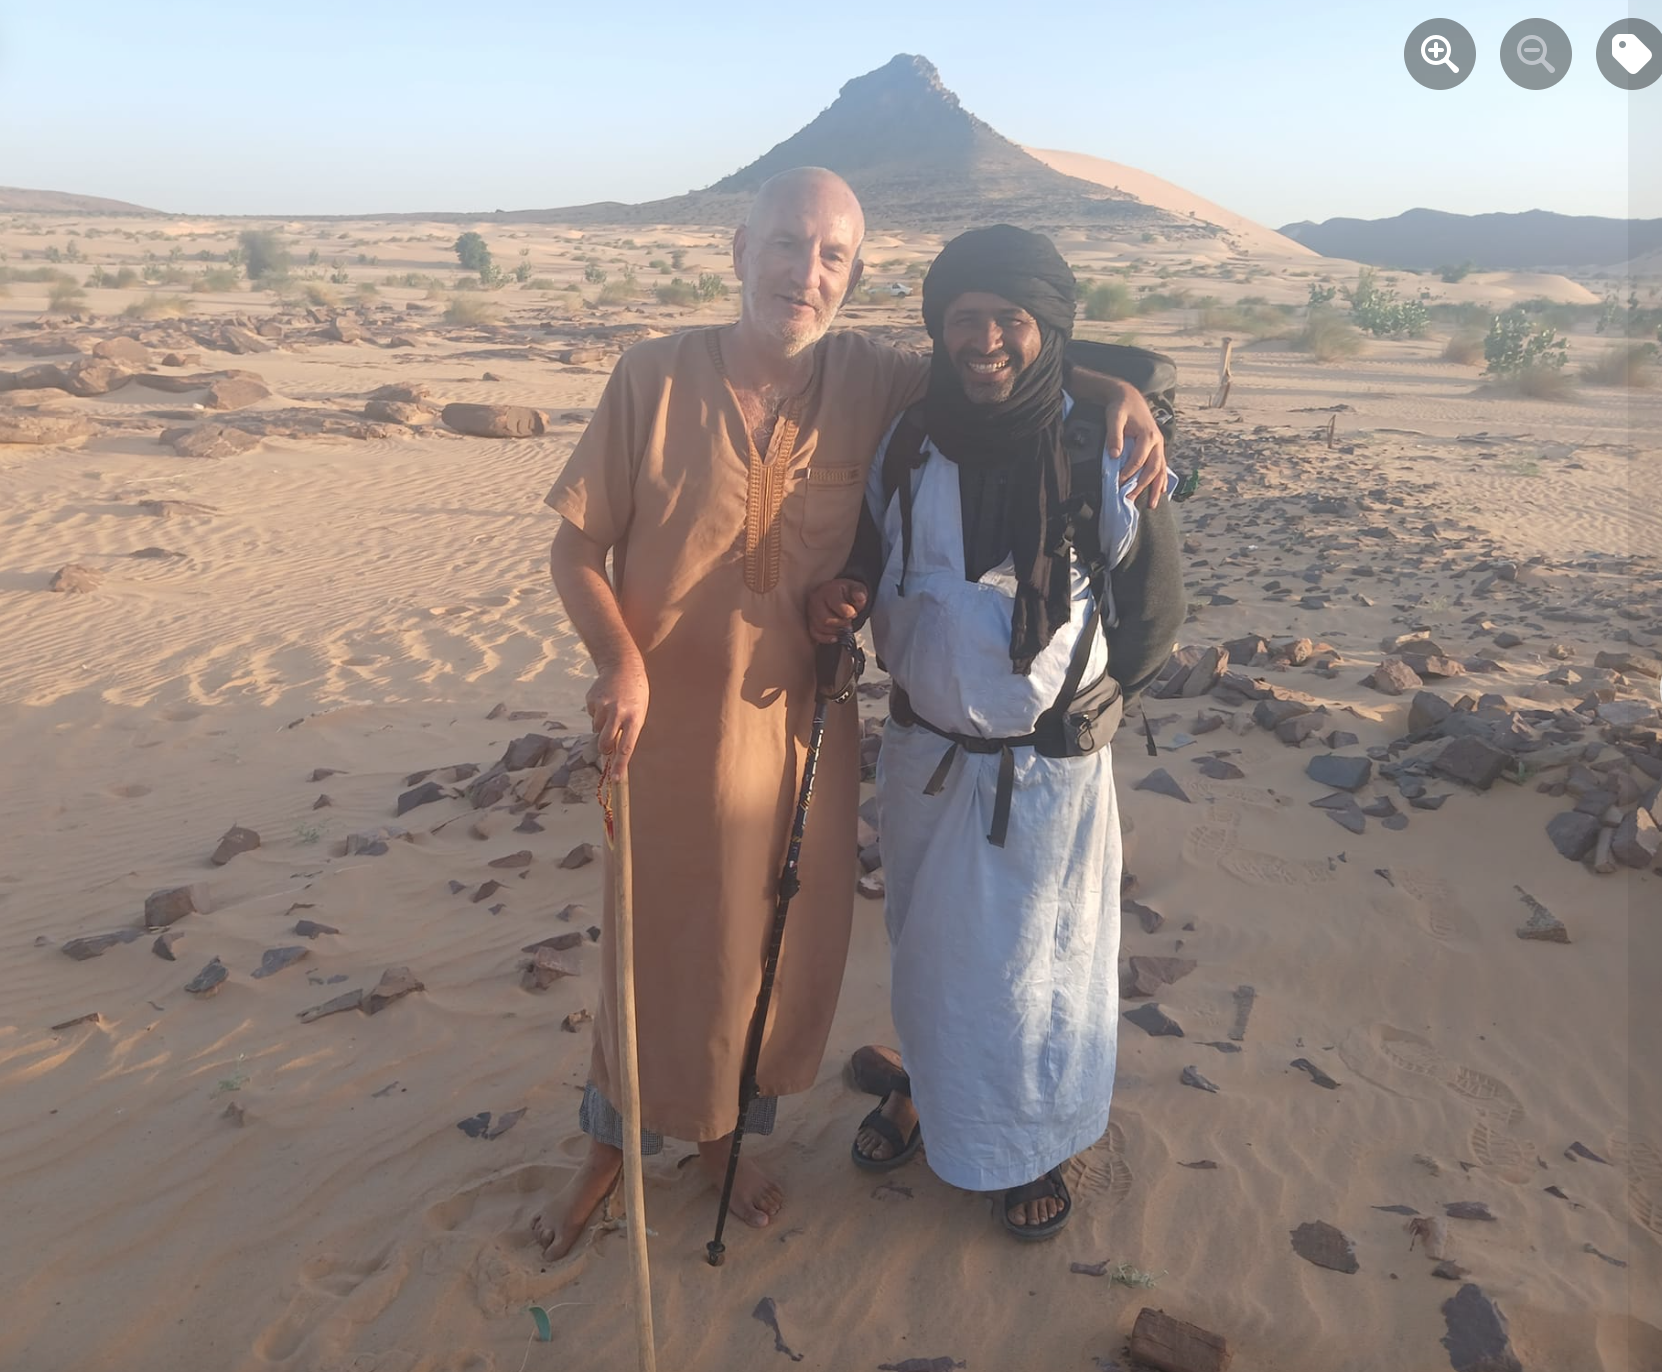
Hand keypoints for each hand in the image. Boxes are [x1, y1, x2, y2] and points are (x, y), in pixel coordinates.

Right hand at [586, 660, 648, 774]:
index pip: (626, 747)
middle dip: (604, 748)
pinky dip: (597, 712)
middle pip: (605, 743)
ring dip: (602, 725)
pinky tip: (605, 700)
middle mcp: (618, 713)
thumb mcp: (639, 712)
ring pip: (596, 729)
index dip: (620, 765)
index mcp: (634, 718)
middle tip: (607, 745)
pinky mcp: (592, 700)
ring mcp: (603, 706)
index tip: (615, 780)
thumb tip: (614, 752)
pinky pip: (592, 715)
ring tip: (612, 710)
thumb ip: (628, 730)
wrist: (623, 667)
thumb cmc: (635, 695)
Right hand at [807, 578, 867, 643]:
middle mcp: (816, 600)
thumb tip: (860, 597)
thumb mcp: (856, 588)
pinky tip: (835, 637)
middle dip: (841, 624)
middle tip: (848, 622)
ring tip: (843, 626)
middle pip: (826, 620)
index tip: (854, 614)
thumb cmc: (846, 592)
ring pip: (821, 628)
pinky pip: (815, 634)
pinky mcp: (810, 621)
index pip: (837, 606)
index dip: (849, 614)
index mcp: (829, 590)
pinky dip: (826, 638)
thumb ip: (859, 592)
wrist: (837, 594)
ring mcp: (811, 611)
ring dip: (835, 631)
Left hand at [1103, 381, 1167, 507]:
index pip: (1139, 460)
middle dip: (1142, 486)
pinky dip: (1161, 480)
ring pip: (1160, 470)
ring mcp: (1159, 445)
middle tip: (1129, 499)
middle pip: (1152, 468)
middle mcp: (1157, 442)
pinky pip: (1162, 466)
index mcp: (1148, 435)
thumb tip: (1114, 455)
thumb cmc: (1120, 407)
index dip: (1128, 473)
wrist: (1129, 397)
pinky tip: (1161, 491)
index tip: (1118, 484)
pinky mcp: (1157, 448)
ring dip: (1156, 488)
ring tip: (1151, 505)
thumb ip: (1114, 436)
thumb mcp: (1114, 417)